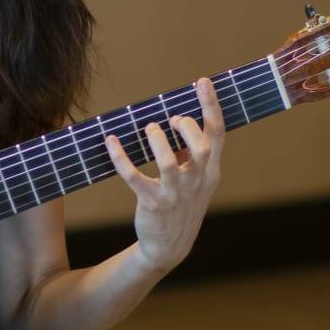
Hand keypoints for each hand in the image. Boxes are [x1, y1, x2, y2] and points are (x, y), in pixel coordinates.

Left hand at [104, 77, 224, 274]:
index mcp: (210, 172)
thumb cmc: (182, 206)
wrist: (169, 247)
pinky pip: (134, 177)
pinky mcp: (151, 203)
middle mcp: (196, 182)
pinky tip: (111, 142)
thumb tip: (181, 122)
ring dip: (157, 141)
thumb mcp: (196, 182)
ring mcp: (174, 194)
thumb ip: (193, 155)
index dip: (211, 107)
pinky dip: (121, 158)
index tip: (202, 82)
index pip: (217, 135)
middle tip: (171, 120)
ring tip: (150, 128)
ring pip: (168, 163)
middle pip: (201, 147)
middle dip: (187, 128)